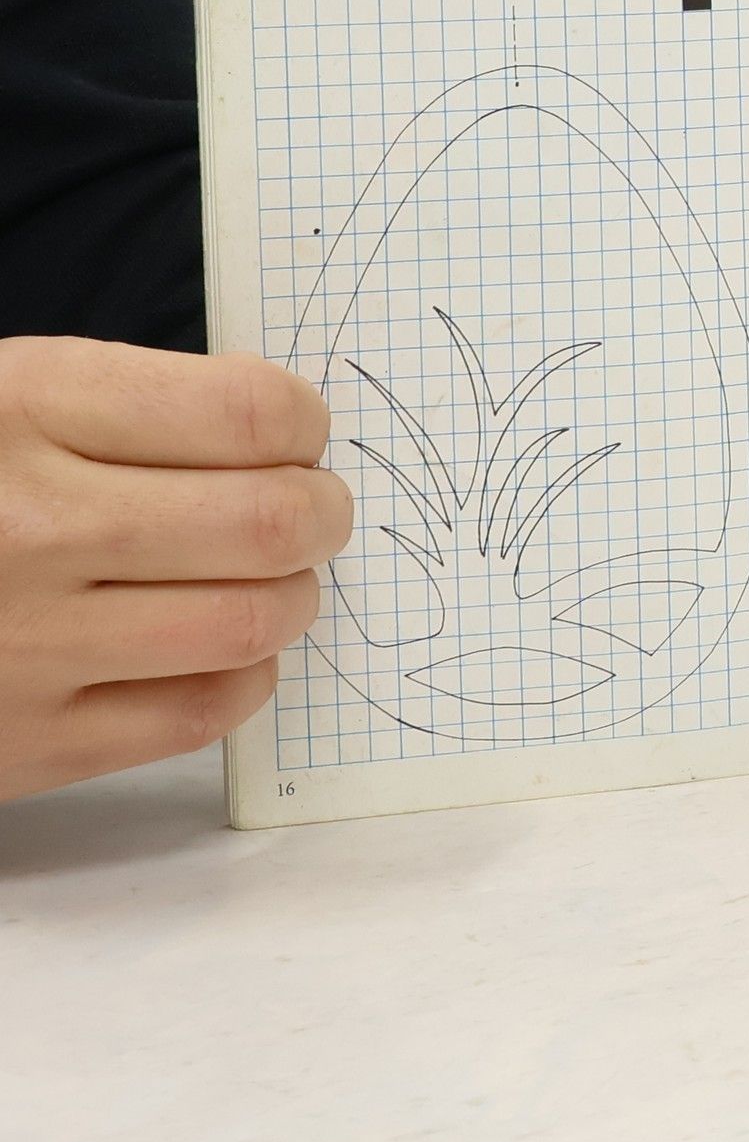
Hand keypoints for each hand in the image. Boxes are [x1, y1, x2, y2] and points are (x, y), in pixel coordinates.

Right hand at [0, 339, 351, 800]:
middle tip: (314, 509)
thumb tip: (284, 433)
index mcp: (23, 409)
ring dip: (292, 595)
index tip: (297, 435)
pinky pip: (200, 712)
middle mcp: (31, 526)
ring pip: (252, 621)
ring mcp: (27, 642)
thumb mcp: (3, 399)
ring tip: (270, 577)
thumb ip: (131, 408)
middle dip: (323, 511)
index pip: (251, 411)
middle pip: (272, 521)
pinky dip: (243, 674)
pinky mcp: (27, 742)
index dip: (303, 422)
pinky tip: (219, 645)